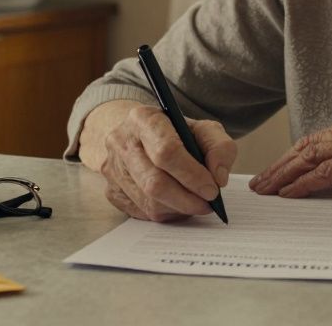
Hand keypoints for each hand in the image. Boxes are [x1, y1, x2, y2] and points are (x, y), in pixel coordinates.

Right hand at [99, 105, 235, 221]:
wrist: (137, 134)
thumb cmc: (173, 132)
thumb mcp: (202, 128)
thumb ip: (219, 147)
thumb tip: (218, 176)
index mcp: (143, 119)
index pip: (166, 151)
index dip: (192, 175)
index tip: (212, 189)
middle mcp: (121, 142)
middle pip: (154, 182)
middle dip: (187, 198)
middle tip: (208, 203)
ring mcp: (113, 169)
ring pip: (149, 202)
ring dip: (178, 208)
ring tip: (196, 202)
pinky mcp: (112, 191)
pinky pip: (142, 212)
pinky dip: (166, 213)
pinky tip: (177, 203)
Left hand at [249, 110, 331, 197]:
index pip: (320, 140)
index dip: (295, 155)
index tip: (278, 169)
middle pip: (308, 145)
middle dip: (280, 165)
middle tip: (260, 181)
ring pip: (310, 157)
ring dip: (283, 174)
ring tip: (265, 189)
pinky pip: (326, 173)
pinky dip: (303, 183)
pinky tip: (289, 194)